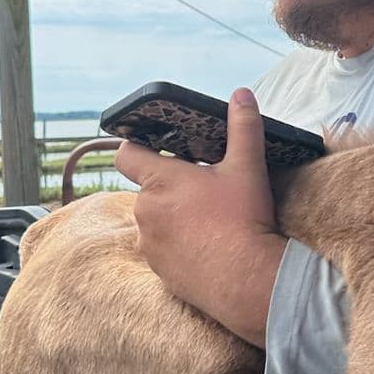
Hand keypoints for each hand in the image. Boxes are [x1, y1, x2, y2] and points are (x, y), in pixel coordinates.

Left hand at [115, 87, 285, 346]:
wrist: (246, 280)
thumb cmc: (243, 219)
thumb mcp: (247, 167)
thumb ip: (243, 127)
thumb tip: (242, 93)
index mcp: (160, 181)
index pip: (126, 154)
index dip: (136, 145)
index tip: (155, 145)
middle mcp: (145, 212)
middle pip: (147, 189)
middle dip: (168, 186)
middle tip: (202, 188)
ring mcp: (149, 244)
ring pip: (154, 221)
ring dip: (172, 217)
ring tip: (207, 221)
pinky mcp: (158, 271)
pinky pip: (161, 250)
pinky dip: (177, 246)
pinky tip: (206, 247)